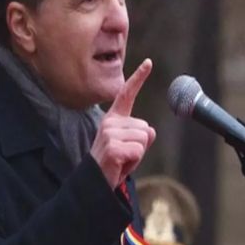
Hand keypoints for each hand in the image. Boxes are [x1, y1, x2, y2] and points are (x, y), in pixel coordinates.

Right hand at [91, 59, 156, 188]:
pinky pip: (139, 151)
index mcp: (113, 118)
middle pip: (146, 128)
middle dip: (141, 145)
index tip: (149, 62)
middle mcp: (109, 122)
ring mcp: (109, 134)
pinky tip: (121, 164)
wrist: (95, 182)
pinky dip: (134, 162)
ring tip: (122, 159)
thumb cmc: (115, 164)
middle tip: (125, 155)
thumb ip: (141, 134)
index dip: (138, 78)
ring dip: (138, 154)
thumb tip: (149, 130)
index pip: (127, 95)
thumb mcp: (130, 145)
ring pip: (144, 139)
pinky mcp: (112, 147)